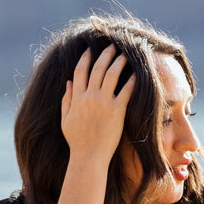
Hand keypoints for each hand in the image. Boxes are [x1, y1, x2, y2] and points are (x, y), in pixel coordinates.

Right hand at [61, 45, 135, 161]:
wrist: (88, 157)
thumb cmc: (77, 142)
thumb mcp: (65, 120)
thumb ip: (66, 100)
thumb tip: (68, 82)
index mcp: (76, 98)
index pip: (80, 71)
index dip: (85, 58)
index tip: (90, 50)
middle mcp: (89, 96)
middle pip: (98, 68)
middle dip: (105, 54)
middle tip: (112, 46)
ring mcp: (103, 102)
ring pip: (112, 74)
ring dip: (119, 61)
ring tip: (126, 54)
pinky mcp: (117, 110)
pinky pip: (126, 90)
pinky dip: (132, 80)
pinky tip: (137, 73)